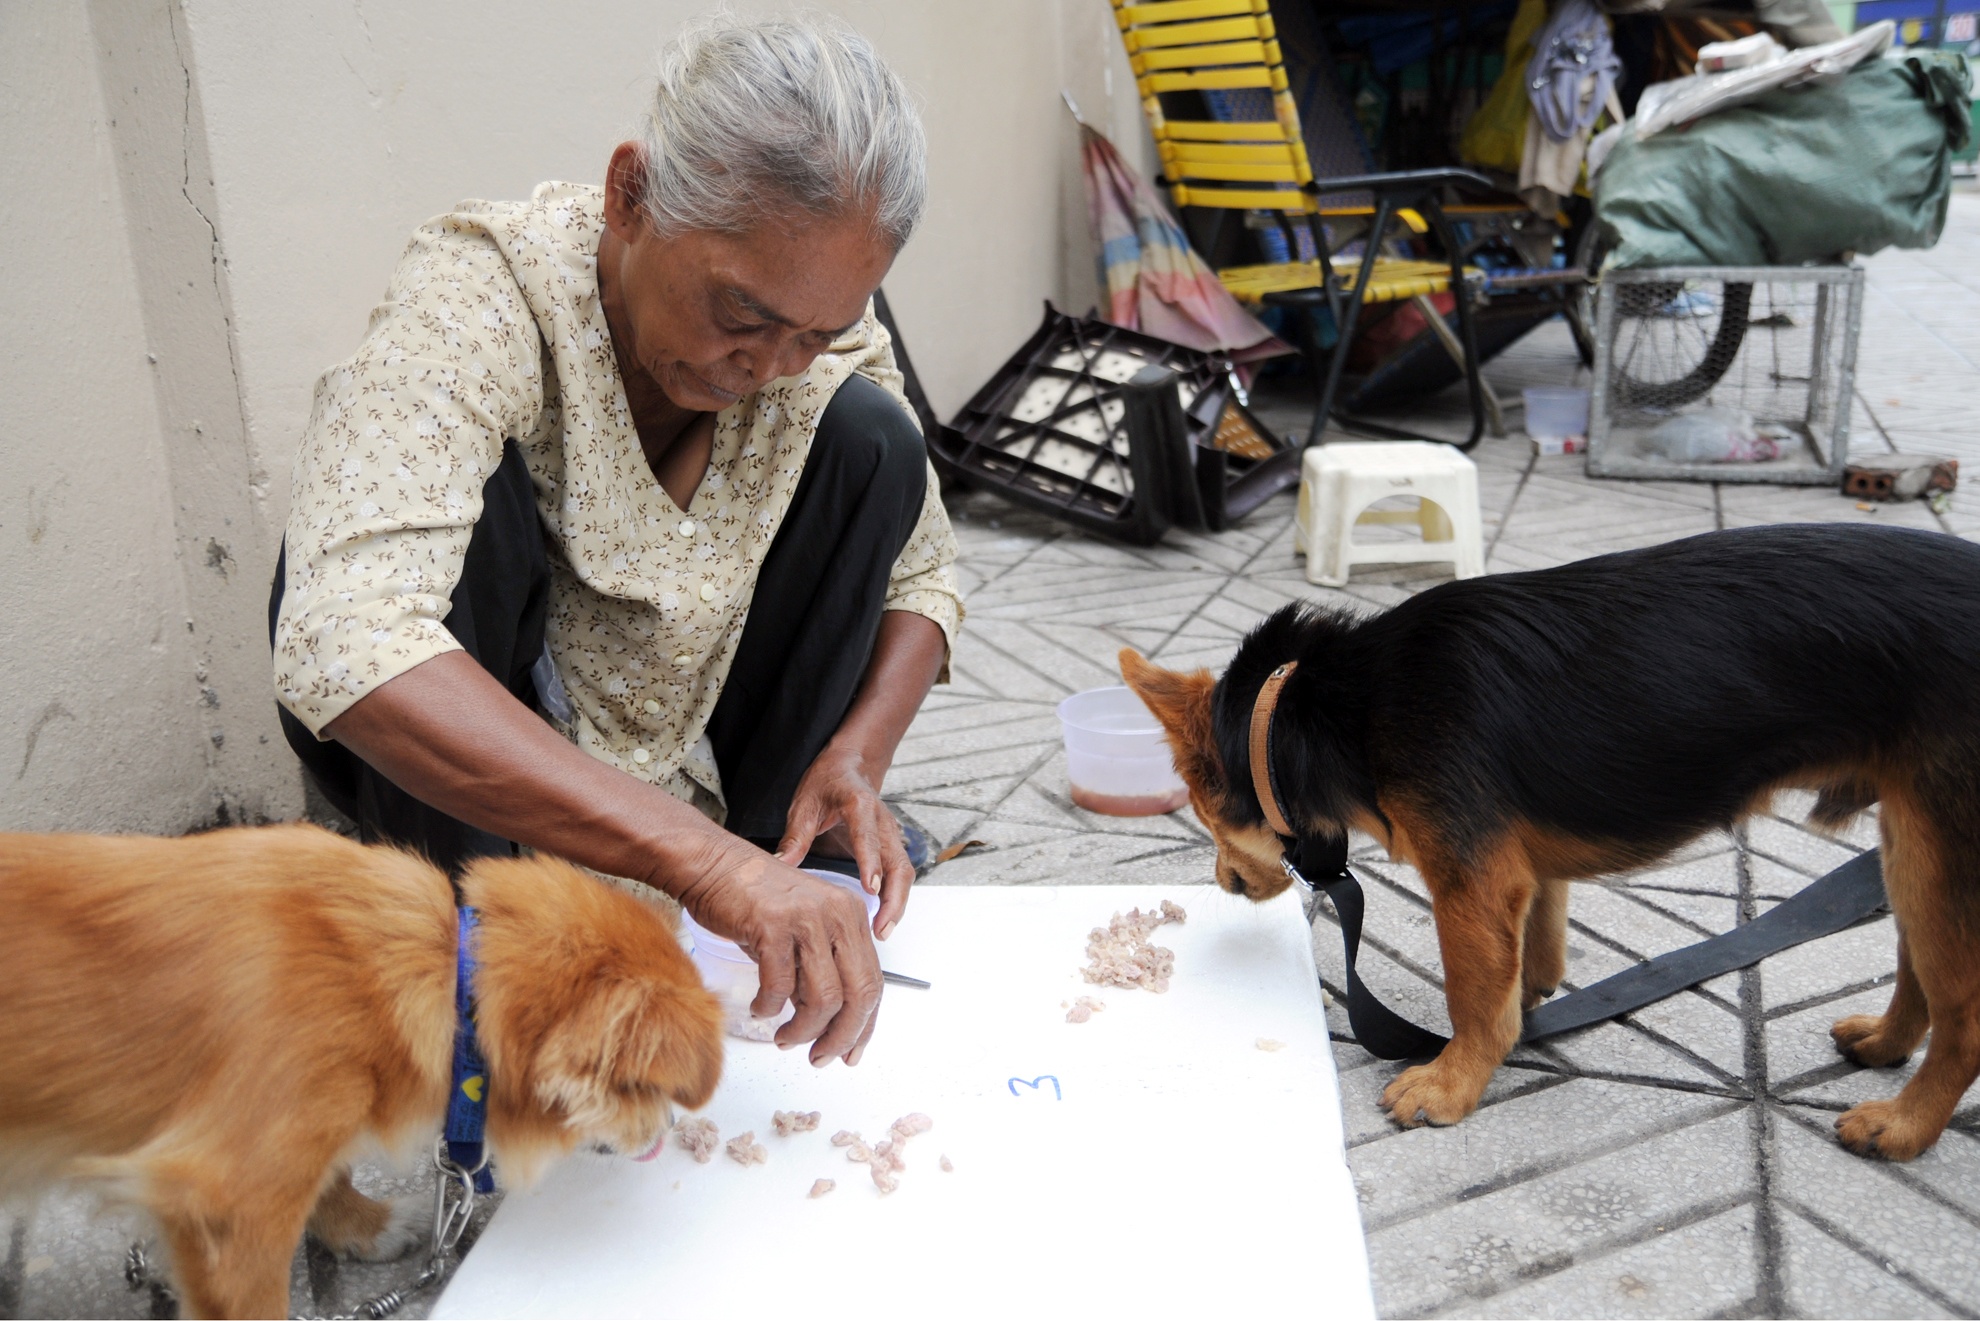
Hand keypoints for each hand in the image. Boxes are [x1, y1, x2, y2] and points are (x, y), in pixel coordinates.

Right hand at [676, 850, 883, 1065]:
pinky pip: (779, 986)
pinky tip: (761, 1009)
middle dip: (841, 1036)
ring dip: (803, 1030)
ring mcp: (807, 919)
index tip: (851, 1052)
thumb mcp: (804, 930)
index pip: (873, 982)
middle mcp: (838, 915)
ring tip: (785, 1038)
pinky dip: (769, 1007)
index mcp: (851, 916)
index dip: (865, 1025)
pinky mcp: (773, 925)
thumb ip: (822, 968)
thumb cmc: (754, 899)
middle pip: (858, 994)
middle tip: (820, 1057)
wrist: (714, 865)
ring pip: (823, 997)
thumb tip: (831, 1023)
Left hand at [775, 743, 913, 940]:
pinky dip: (896, 897)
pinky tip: (884, 918)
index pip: (868, 837)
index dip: (871, 863)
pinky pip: (900, 874)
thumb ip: (795, 836)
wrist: (851, 766)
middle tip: (880, 928)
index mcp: (860, 806)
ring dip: (898, 903)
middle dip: (893, 898)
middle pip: (898, 863)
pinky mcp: (892, 845)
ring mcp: (892, 834)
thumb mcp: (804, 804)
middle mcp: (882, 821)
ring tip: (883, 931)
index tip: (871, 890)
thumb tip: (779, 866)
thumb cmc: (828, 782)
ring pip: (904, 872)